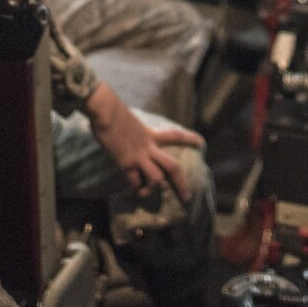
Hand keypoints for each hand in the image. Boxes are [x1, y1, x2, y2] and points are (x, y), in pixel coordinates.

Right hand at [85, 82, 204, 198]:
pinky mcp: (126, 163)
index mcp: (150, 134)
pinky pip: (135, 183)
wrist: (105, 110)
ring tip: (146, 193)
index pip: (175, 136)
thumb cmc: (112, 110)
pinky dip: (134, 190)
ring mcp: (139, 156)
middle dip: (181, 184)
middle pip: (172, 167)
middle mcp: (148, 146)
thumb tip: (130, 136)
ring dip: (153, 189)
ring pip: (157, 179)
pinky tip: (131, 193)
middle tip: (187, 197)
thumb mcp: (130, 121)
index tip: (202, 144)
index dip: (190, 140)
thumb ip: (135, 132)